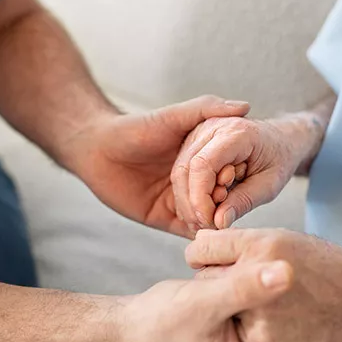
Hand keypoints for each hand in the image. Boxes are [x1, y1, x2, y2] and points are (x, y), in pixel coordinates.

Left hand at [63, 96, 250, 237]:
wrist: (96, 149)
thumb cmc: (135, 128)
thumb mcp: (174, 116)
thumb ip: (206, 109)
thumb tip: (245, 106)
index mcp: (203, 158)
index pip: (231, 172)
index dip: (238, 175)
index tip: (238, 175)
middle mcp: (196, 181)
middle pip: (223, 198)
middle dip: (228, 201)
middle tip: (226, 199)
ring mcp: (181, 201)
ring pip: (208, 217)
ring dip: (215, 219)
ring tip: (219, 217)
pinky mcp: (165, 218)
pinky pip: (187, 231)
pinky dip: (198, 234)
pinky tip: (206, 233)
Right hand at [120, 261, 294, 341]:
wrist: (127, 325)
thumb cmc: (160, 322)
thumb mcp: (207, 302)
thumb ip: (245, 287)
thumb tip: (287, 273)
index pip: (294, 338)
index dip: (298, 305)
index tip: (299, 272)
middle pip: (282, 326)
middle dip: (281, 295)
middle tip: (286, 261)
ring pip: (265, 313)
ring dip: (263, 289)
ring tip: (266, 261)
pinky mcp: (228, 331)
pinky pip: (250, 307)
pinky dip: (248, 288)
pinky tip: (245, 267)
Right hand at [171, 113, 322, 230]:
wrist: (281, 139)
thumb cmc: (279, 158)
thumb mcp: (270, 184)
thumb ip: (244, 202)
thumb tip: (218, 222)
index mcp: (235, 133)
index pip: (203, 165)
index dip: (200, 198)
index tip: (209, 222)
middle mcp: (212, 126)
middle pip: (185, 169)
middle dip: (192, 204)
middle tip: (208, 226)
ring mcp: (200, 131)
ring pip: (179, 171)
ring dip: (188, 201)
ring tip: (208, 219)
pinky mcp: (193, 140)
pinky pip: (182, 170)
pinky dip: (189, 193)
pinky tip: (204, 208)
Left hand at [186, 228, 341, 341]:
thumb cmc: (324, 267)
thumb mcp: (285, 239)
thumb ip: (241, 242)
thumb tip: (199, 243)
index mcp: (262, 244)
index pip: (202, 248)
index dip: (205, 255)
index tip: (211, 260)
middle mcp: (257, 275)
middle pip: (205, 278)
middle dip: (218, 280)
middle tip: (245, 283)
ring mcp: (258, 310)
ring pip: (221, 306)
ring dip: (232, 306)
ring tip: (267, 302)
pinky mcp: (262, 338)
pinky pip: (238, 330)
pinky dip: (248, 327)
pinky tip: (275, 320)